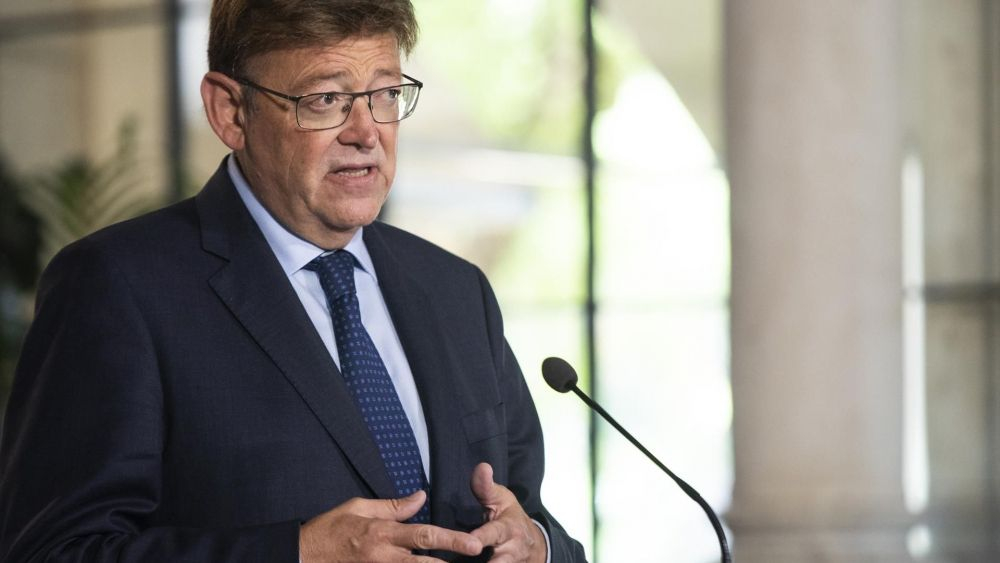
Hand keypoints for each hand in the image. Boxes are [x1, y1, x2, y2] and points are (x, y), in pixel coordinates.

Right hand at [299, 490, 483, 561]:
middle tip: (475, 558)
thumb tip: (422, 497)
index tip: (473, 543)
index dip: (451, 540)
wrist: (302, 555)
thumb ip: (393, 506)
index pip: (424, 535)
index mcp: (383, 533)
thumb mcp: (359, 508)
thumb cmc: (330, 529)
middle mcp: (384, 557)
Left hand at [469, 463, 546, 562]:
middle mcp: (510, 551)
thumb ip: (486, 487)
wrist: (533, 545)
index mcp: (507, 529)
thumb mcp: (501, 499)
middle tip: (469, 557)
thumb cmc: (510, 518)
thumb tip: (482, 466)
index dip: (481, 538)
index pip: (493, 534)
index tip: (471, 543)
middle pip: (499, 562)